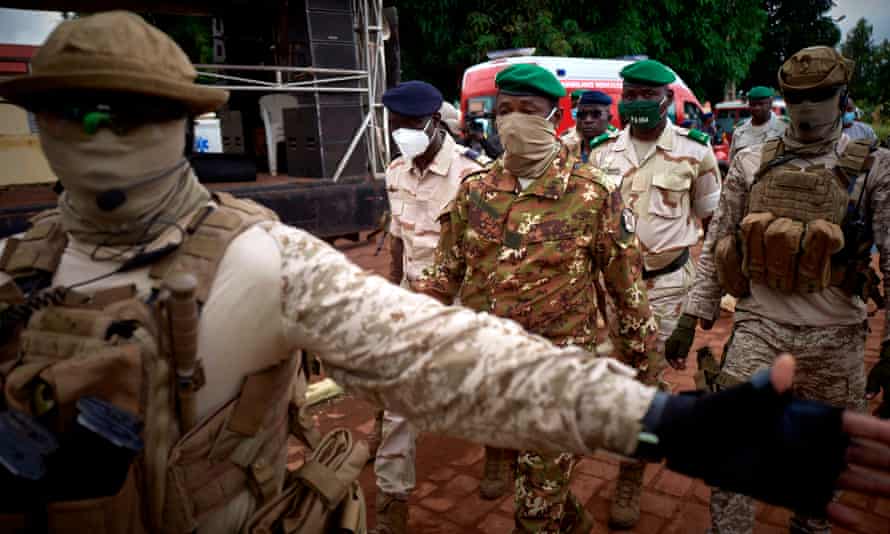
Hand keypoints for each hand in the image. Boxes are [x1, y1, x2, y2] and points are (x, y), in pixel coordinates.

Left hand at [648, 355, 889, 530]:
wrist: (689, 438)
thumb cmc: (717, 412)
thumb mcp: (742, 399)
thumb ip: (768, 387)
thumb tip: (786, 363)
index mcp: (803, 418)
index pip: (851, 425)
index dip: (879, 432)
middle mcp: (807, 444)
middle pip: (860, 455)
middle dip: (887, 462)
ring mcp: (798, 468)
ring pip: (846, 479)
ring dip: (873, 488)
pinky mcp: (784, 489)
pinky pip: (816, 503)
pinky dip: (836, 513)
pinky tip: (857, 522)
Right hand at [665, 314, 696, 369]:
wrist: (687, 323)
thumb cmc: (686, 333)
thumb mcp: (685, 344)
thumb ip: (682, 353)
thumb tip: (680, 363)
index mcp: (669, 345)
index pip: (669, 357)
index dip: (673, 364)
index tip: (679, 369)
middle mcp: (669, 344)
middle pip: (670, 356)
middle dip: (676, 363)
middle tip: (681, 369)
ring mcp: (672, 342)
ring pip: (673, 354)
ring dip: (678, 360)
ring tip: (683, 365)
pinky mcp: (676, 341)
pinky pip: (676, 350)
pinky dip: (679, 355)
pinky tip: (684, 358)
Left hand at [865, 342, 889, 416]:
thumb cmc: (883, 369)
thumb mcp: (875, 376)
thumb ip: (871, 387)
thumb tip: (866, 399)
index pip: (889, 402)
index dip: (882, 410)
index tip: (874, 415)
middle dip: (885, 413)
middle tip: (876, 418)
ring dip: (888, 411)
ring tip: (879, 415)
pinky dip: (888, 406)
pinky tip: (883, 410)